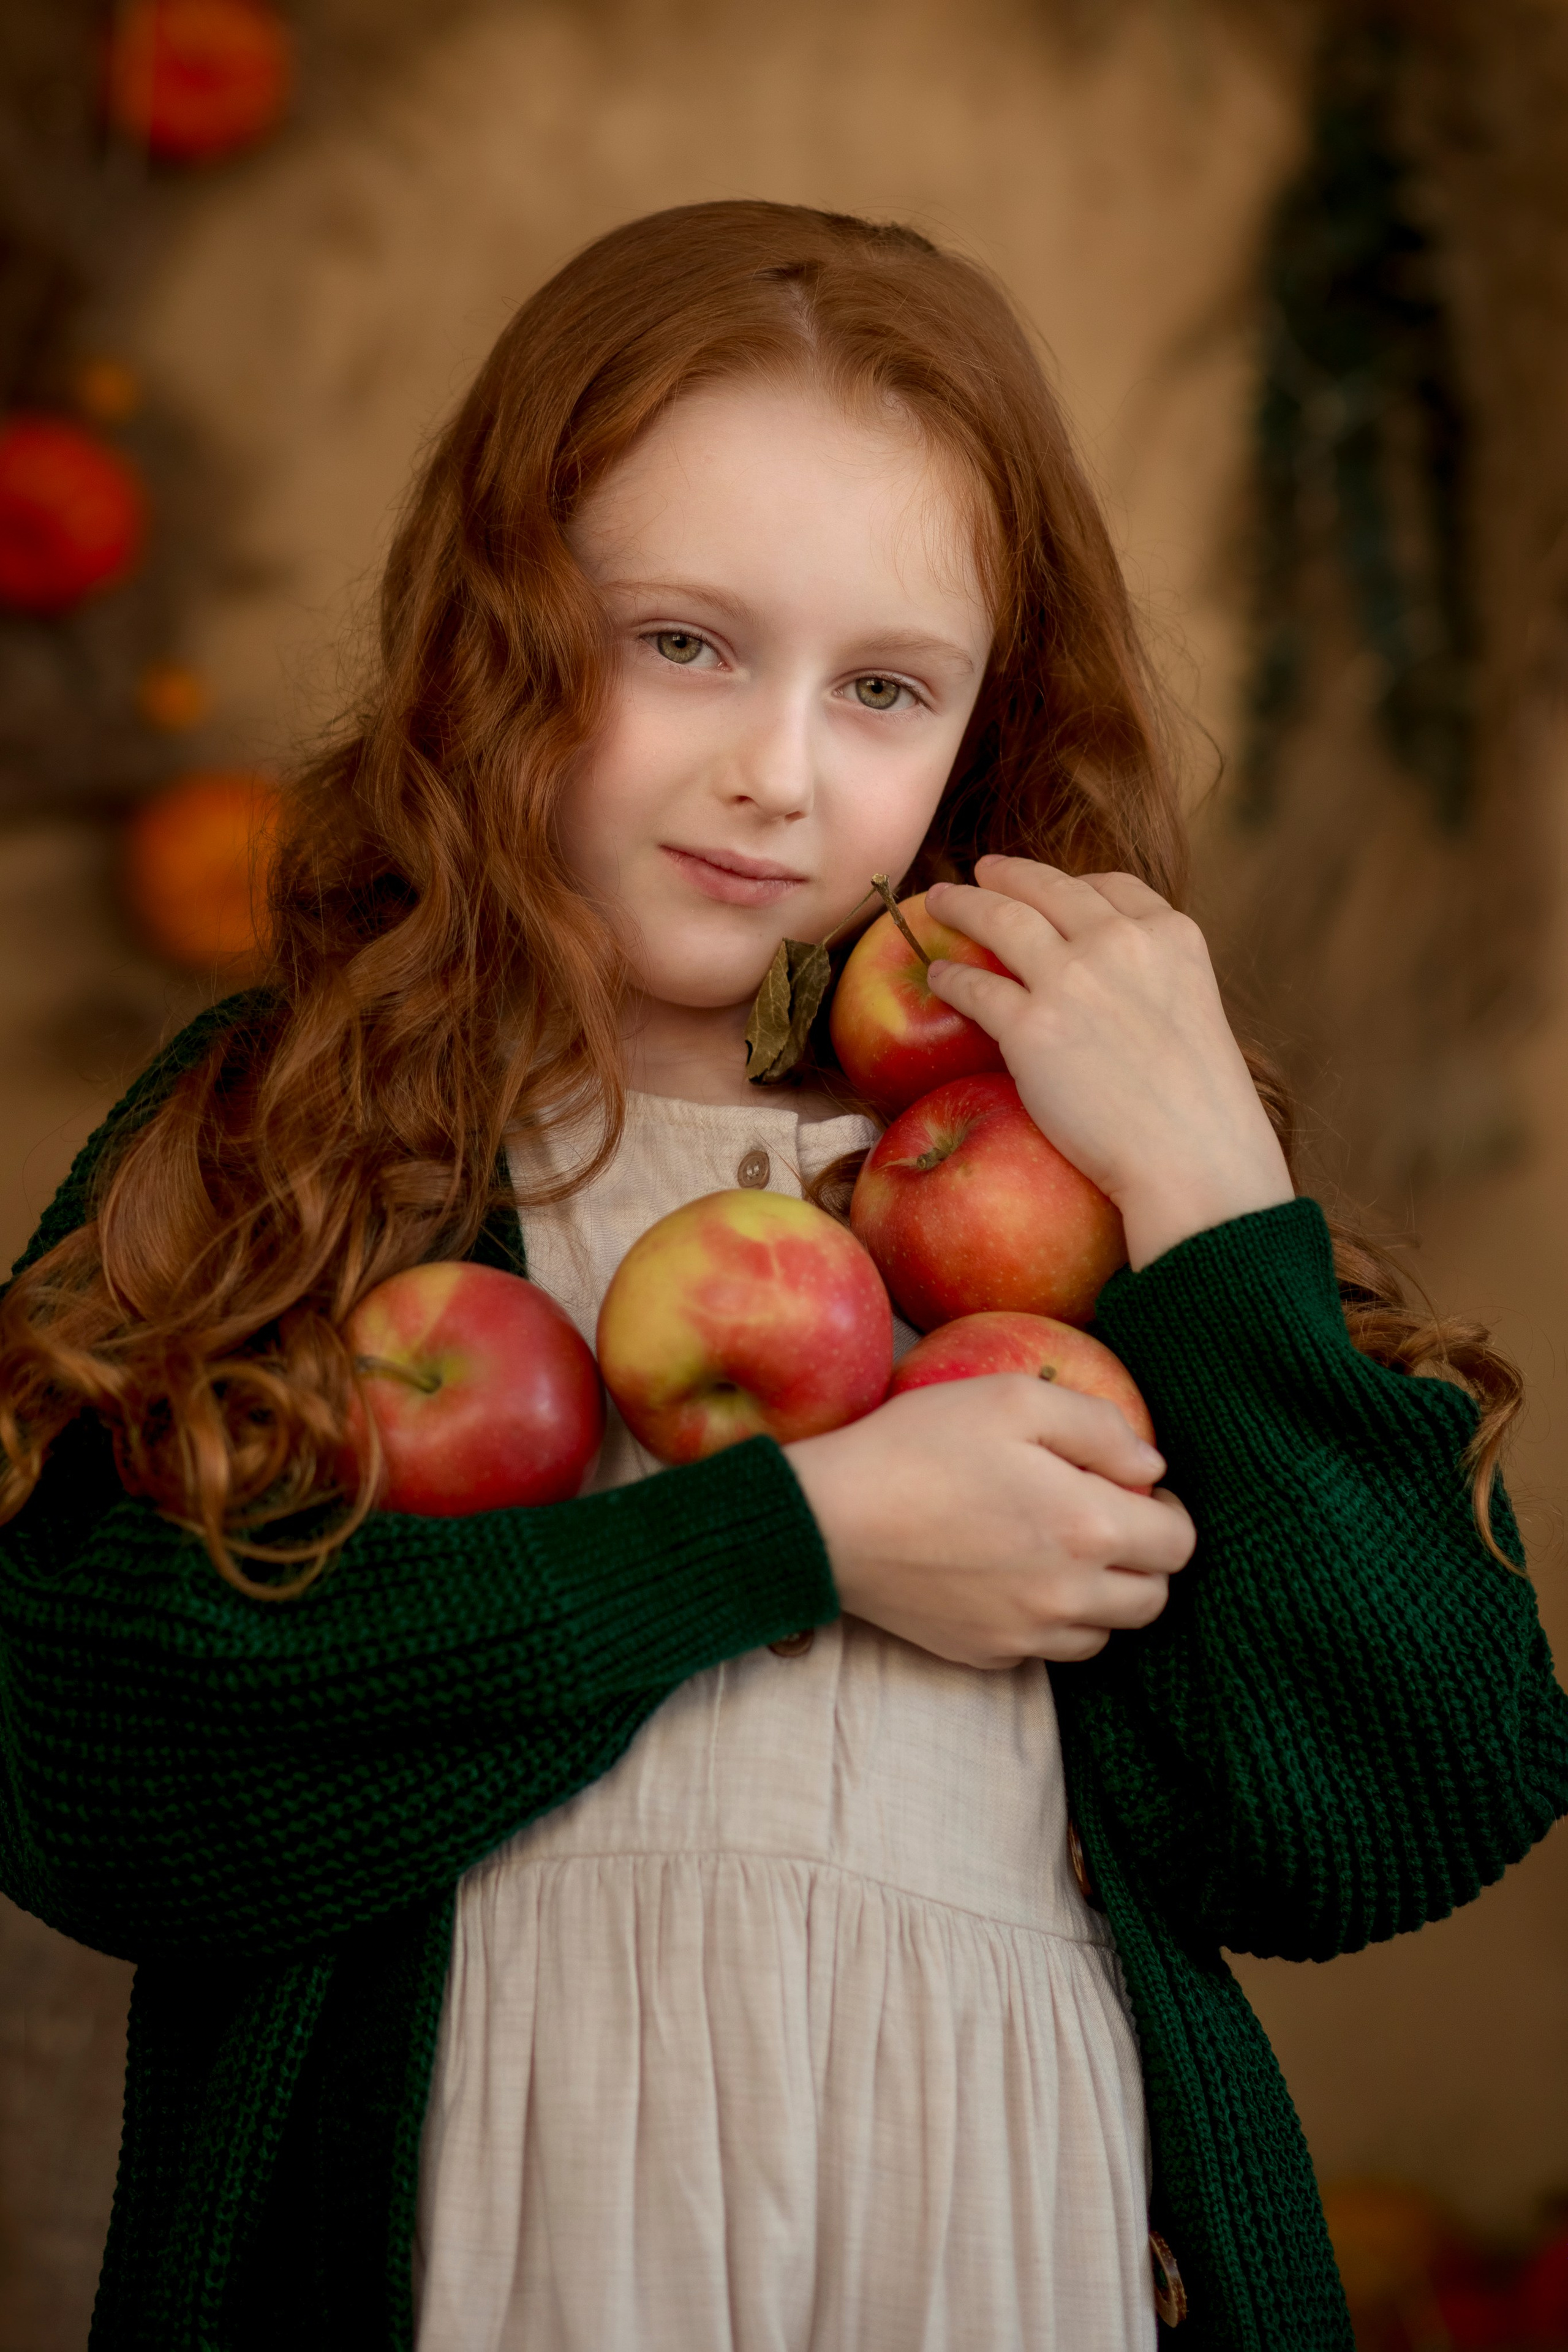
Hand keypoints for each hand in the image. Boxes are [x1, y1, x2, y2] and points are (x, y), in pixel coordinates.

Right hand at [784, 1376, 1193, 1668]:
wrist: (828, 1520)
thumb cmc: (919, 1446)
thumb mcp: (1012, 1398)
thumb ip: (1099, 1425)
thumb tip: (1150, 1465)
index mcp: (1087, 1528)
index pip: (1179, 1543)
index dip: (1168, 1510)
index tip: (1135, 1486)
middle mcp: (1068, 1596)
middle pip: (1154, 1599)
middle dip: (1144, 1558)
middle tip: (1103, 1516)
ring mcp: (1026, 1635)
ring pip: (1104, 1632)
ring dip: (1101, 1594)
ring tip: (1058, 1548)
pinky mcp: (984, 1654)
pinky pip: (1046, 1650)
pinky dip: (1048, 1618)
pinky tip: (1011, 1575)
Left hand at [923, 856, 1292, 1268]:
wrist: (1193, 1159)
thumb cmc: (1201, 1111)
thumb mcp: (1195, 1014)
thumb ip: (1152, 985)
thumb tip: (1111, 990)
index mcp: (1172, 934)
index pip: (1112, 885)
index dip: (1071, 881)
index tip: (1047, 885)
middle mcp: (1120, 941)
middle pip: (1047, 888)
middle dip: (1006, 874)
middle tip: (980, 872)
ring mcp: (1071, 979)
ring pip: (999, 918)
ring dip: (962, 904)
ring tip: (938, 902)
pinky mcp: (1029, 1026)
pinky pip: (973, 986)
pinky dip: (949, 975)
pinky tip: (937, 975)